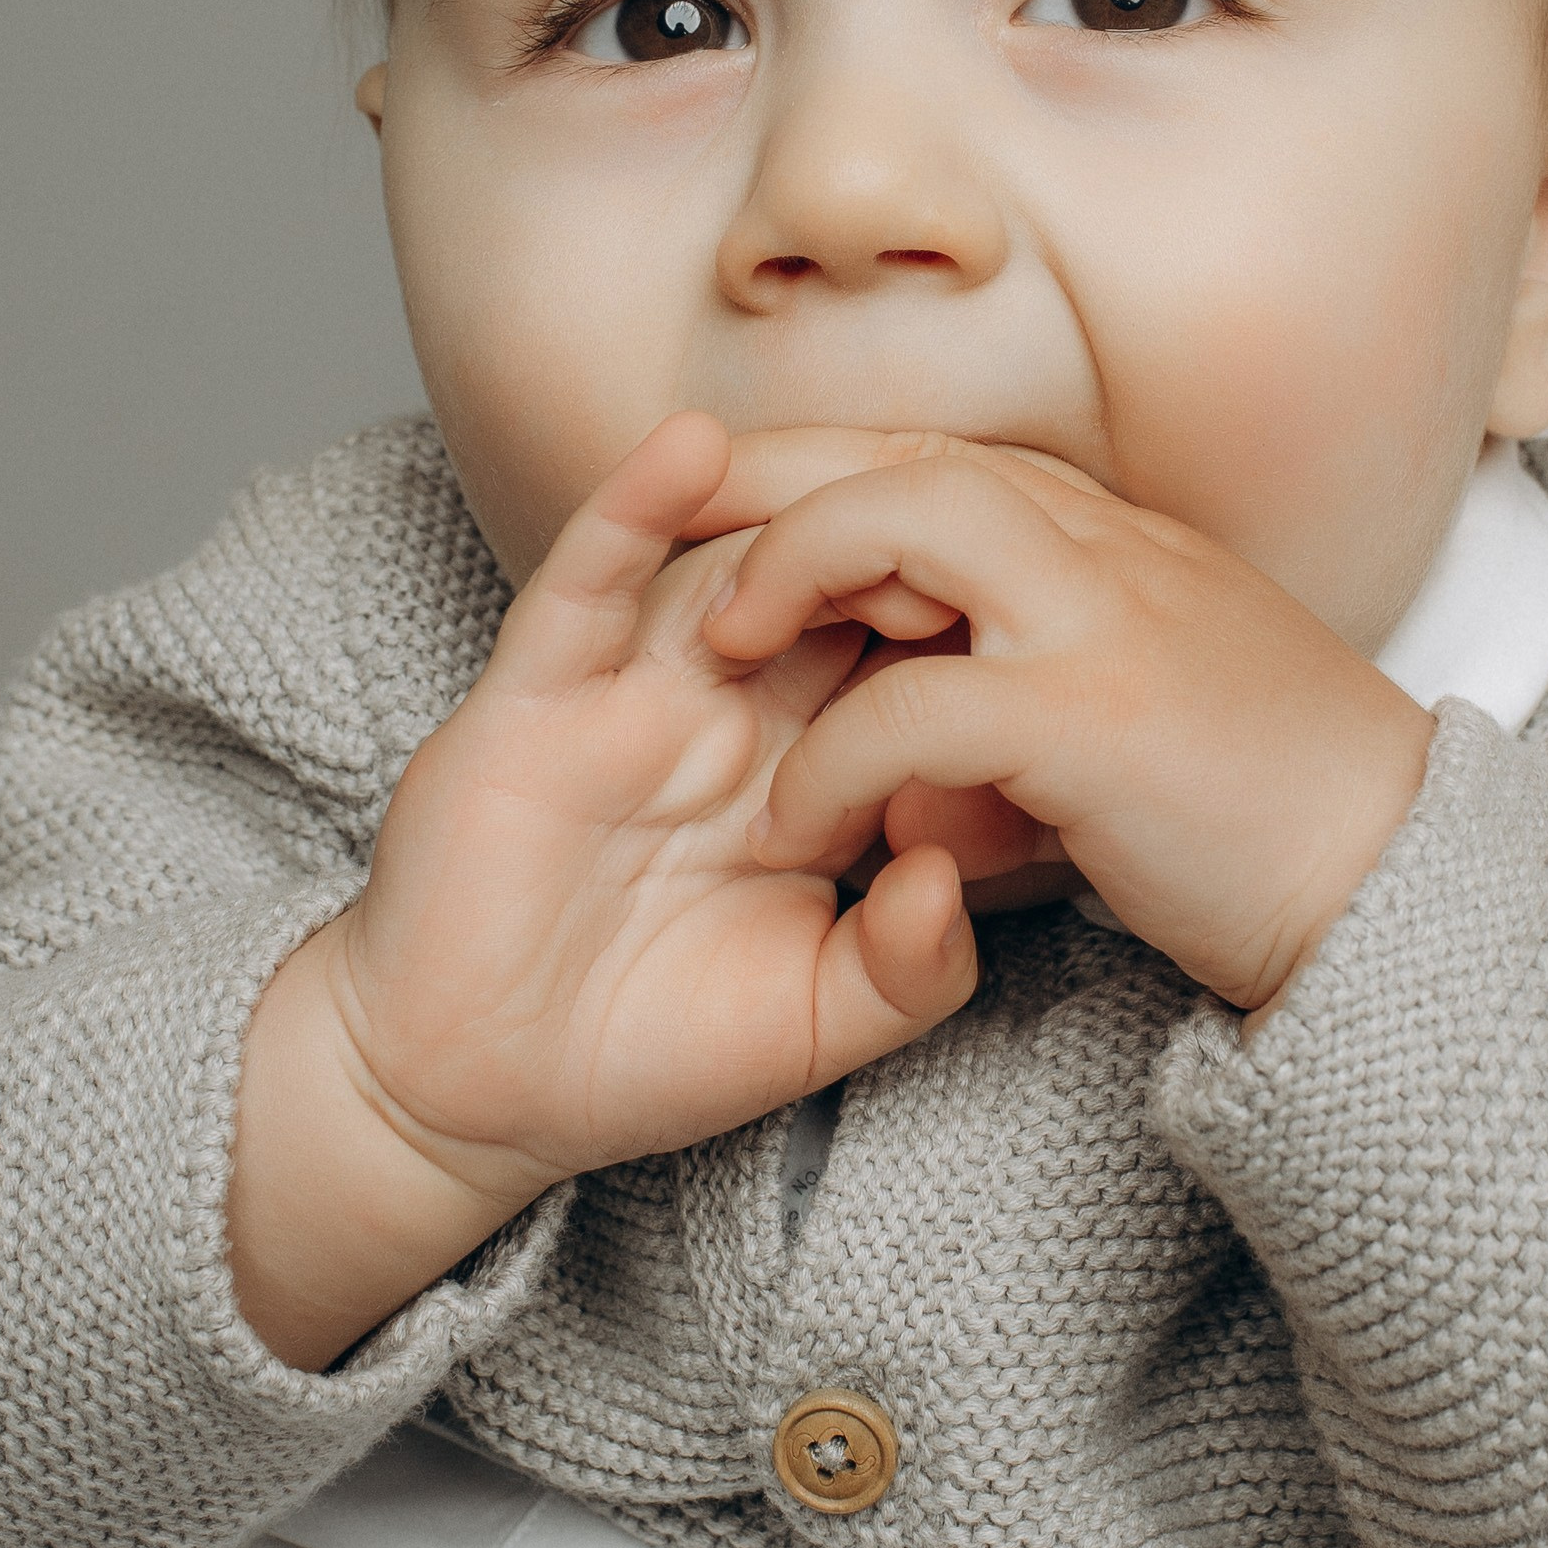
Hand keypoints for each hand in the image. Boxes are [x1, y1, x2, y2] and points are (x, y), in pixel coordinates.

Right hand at [230, 414, 976, 1367]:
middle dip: (908, 554)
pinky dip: (631, 508)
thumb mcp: (814, 1019)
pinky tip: (687, 450)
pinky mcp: (533, 698)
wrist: (484, 1097)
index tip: (1063, 619)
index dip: (982, 627)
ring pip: (723, 561)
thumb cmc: (649, 1048)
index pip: (910, 662)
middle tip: (976, 553)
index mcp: (811, 765)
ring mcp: (632, 690)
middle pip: (835, 586)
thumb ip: (903, 966)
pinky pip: (586, 584)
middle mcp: (729, 706)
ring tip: (863, 493)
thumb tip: (950, 876)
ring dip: (790, 509)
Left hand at [700, 435, 1432, 1013]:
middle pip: (906, 452)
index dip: (824, 467)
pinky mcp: (1100, 719)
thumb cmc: (1265, 823)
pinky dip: (842, 756)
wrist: (1403, 891)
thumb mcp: (1137, 732)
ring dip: (795, 569)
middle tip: (671, 540)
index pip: (940, 455)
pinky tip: (801, 817)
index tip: (729, 506)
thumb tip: (925, 792)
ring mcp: (1108, 620)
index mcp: (1116, 542)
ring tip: (717, 649)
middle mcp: (1109, 550)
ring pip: (910, 517)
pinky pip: (921, 703)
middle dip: (772, 477)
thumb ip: (1028, 722)